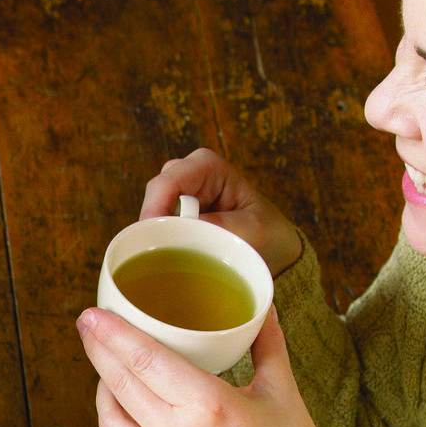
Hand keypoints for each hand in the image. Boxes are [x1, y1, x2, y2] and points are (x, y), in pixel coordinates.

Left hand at [55, 306, 343, 426]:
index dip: (112, 332)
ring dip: (100, 389)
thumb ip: (266, 343)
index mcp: (208, 405)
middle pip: (120, 382)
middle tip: (89, 326)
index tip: (92, 312)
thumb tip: (263, 303)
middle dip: (98, 349)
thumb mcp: (282, 391)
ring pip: (109, 419)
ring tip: (106, 368)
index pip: (144, 358)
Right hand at [140, 147, 304, 275]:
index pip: (167, 183)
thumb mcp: (253, 231)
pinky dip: (162, 244)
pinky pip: (157, 229)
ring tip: (177, 260)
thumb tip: (182, 231)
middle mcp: (187, 174)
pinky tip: (173, 260)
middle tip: (167, 256)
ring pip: (152, 215)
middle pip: (154, 198)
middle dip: (156, 226)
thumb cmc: (268, 232)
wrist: (274, 249)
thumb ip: (220, 227)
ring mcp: (179, 196)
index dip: (154, 211)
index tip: (154, 241)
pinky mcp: (175, 217)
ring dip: (160, 237)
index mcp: (207, 166)